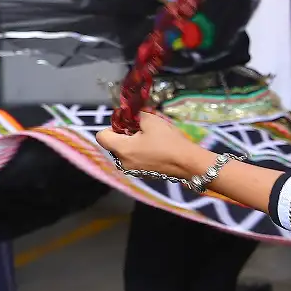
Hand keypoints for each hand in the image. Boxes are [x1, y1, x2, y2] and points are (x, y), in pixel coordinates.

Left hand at [94, 112, 212, 177]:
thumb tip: (134, 115)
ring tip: (149, 140)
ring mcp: (133, 171)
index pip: (101, 136)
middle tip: (140, 130)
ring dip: (132, 146)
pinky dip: (140, 154)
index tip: (126, 124)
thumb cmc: (168, 141)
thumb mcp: (152, 121)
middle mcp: (123, 162)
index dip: (111, 126)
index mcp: (121, 149)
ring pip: (124, 154)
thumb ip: (137, 115)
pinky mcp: (144, 175)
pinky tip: (155, 151)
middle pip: (113, 145)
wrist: (189, 163)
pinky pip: (135, 161)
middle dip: (123, 136)